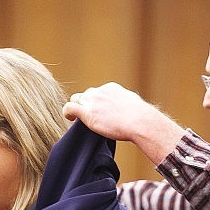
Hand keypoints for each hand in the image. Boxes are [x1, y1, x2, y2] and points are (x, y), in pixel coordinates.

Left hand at [63, 82, 186, 164]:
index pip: (97, 92)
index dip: (96, 102)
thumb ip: (127, 104)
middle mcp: (100, 91)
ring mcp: (92, 101)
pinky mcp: (87, 112)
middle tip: (89, 117)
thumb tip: (133, 110)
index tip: (99, 111)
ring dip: (77, 108)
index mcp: (111, 88)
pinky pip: (69, 108)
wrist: (140, 121)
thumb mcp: (134, 104)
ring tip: (78, 119)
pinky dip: (67, 112)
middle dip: (86, 104)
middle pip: (86, 95)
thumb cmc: (141, 117)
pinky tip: (69, 119)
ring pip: (76, 99)